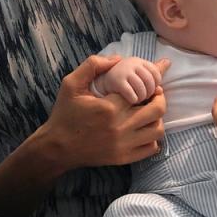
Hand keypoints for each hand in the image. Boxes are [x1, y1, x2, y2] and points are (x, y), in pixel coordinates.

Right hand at [39, 55, 166, 172]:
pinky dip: (153, 138)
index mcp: (109, 107)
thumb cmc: (65, 114)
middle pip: (157, 110)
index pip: (142, 90)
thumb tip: (117, 59)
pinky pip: (151, 148)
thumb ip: (92, 65)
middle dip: (159, 98)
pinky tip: (143, 129)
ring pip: (158, 130)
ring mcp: (124, 145)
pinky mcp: (124, 158)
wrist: (58, 147)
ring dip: (157, 118)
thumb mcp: (71, 83)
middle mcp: (120, 127)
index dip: (150, 83)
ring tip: (148, 111)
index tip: (152, 80)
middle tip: (153, 93)